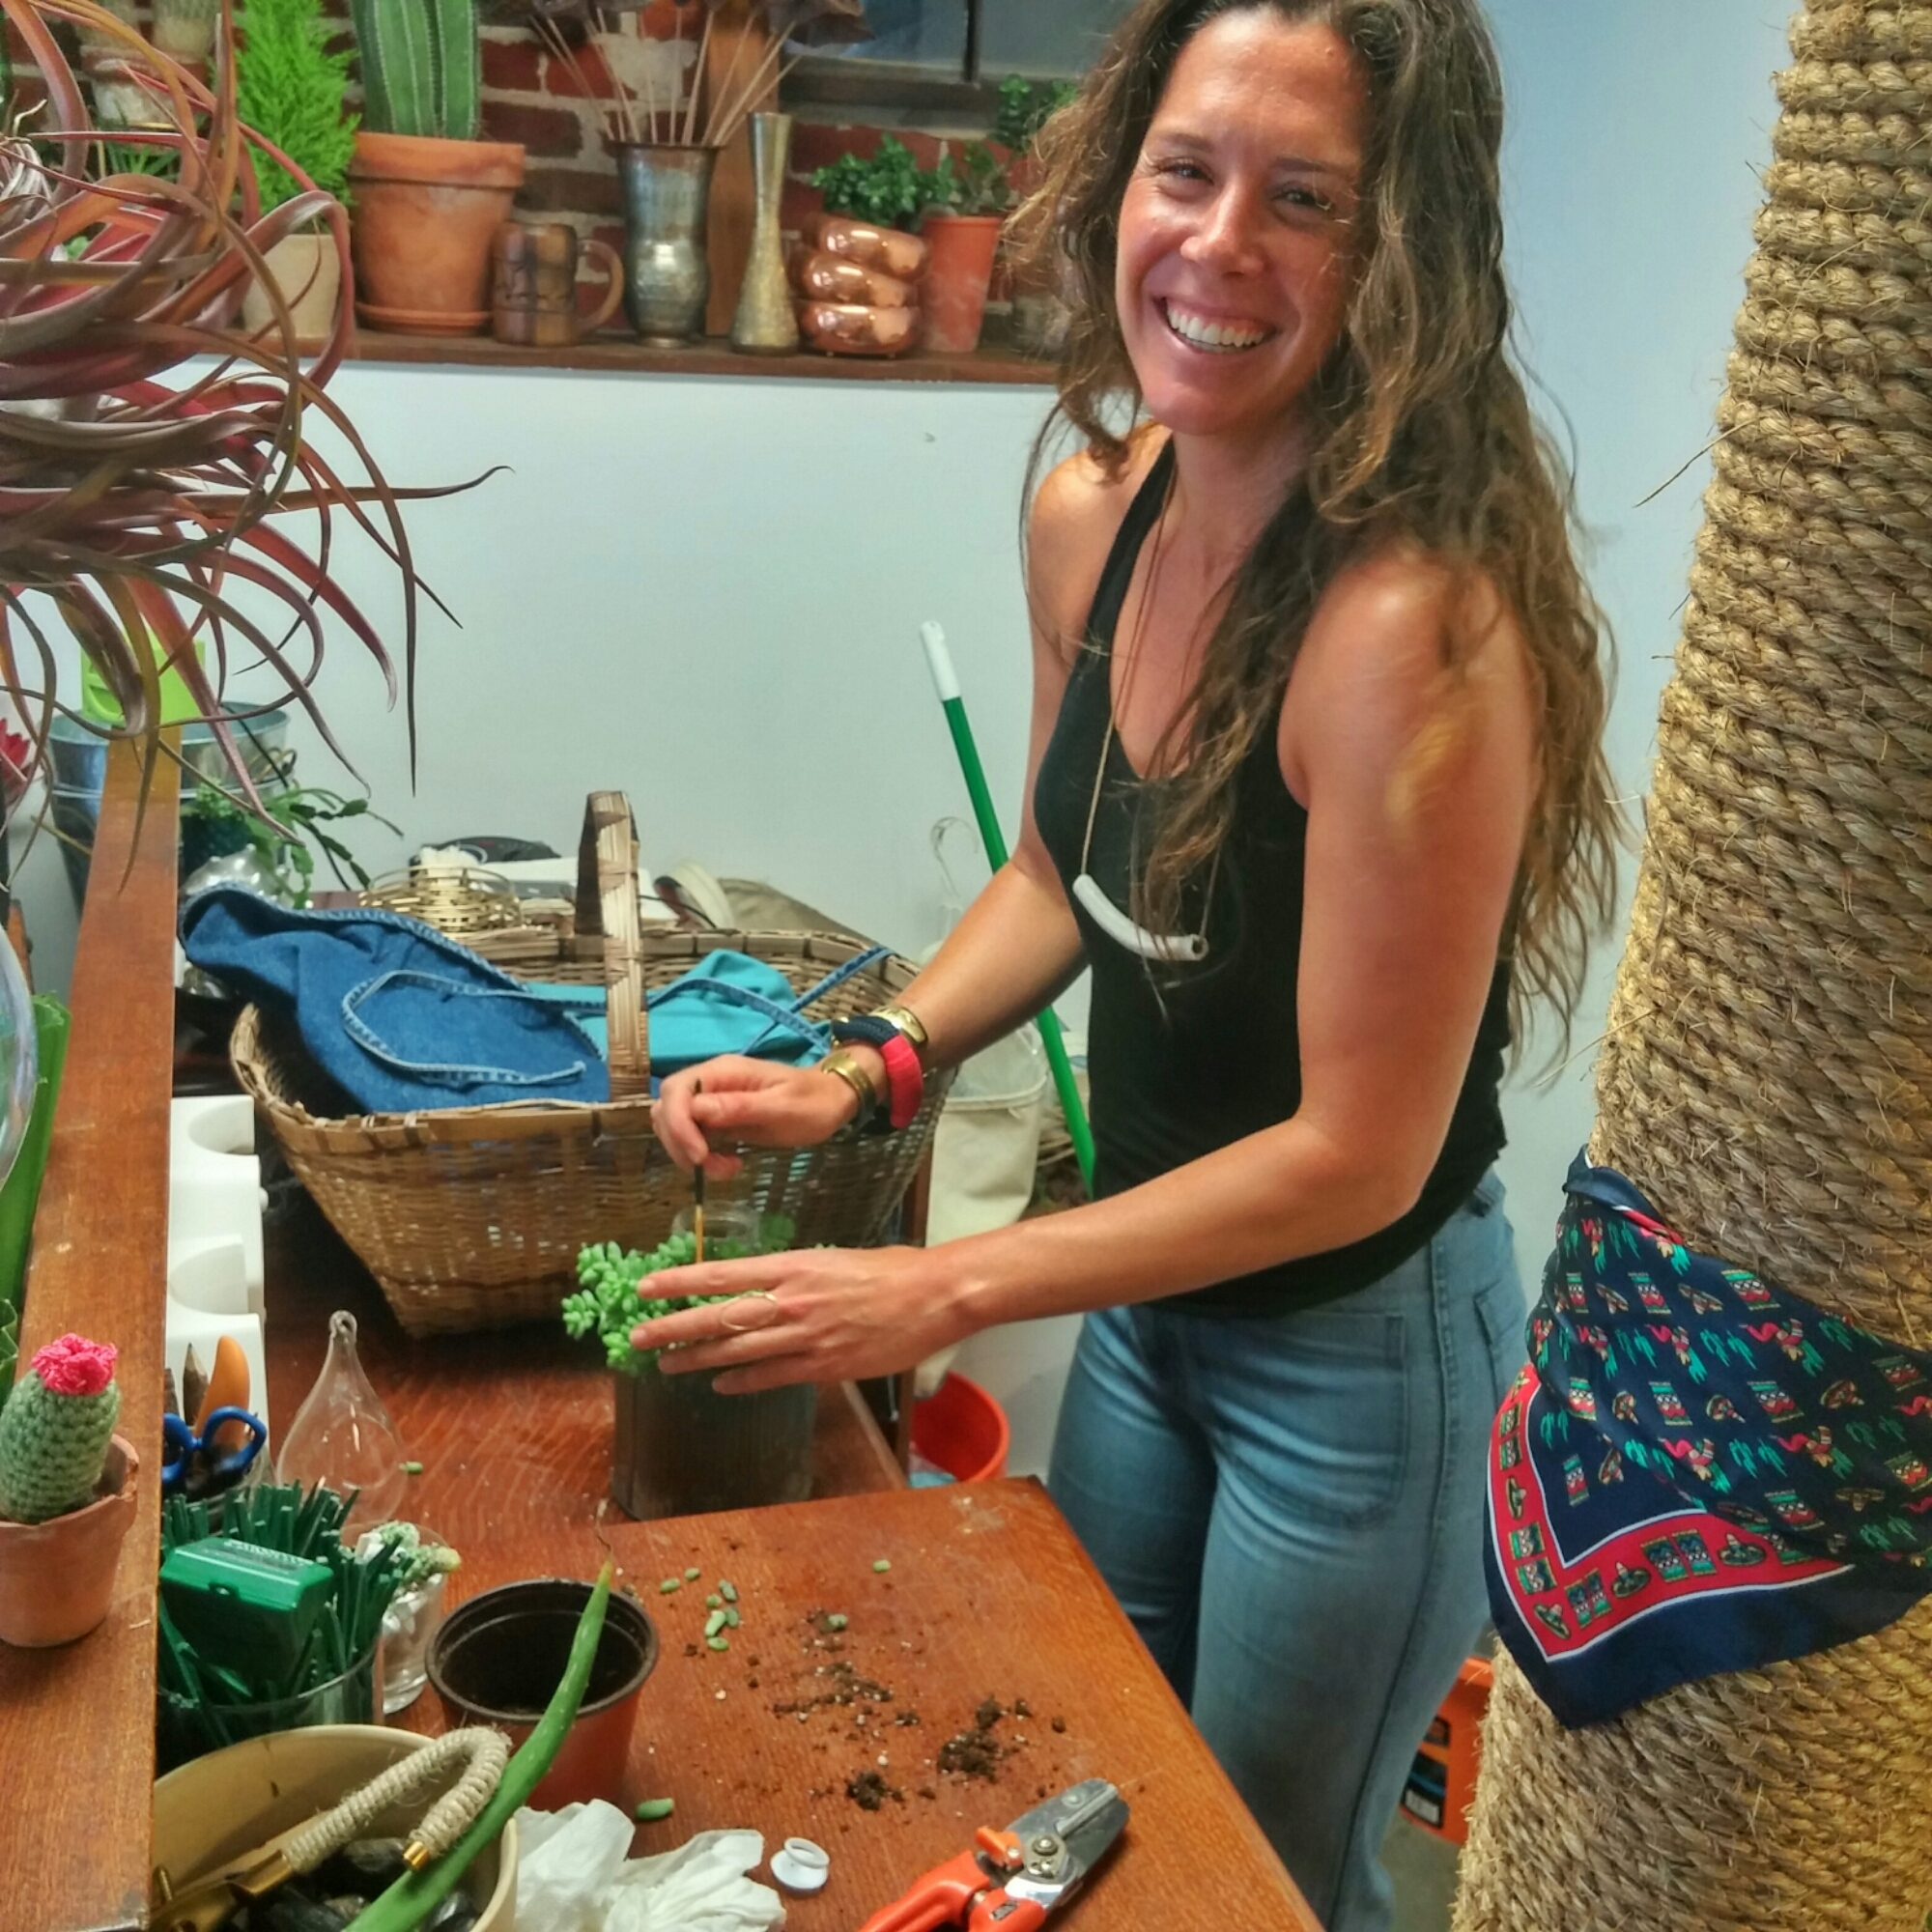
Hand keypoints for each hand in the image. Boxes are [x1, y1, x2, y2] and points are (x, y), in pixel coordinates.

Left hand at [630, 1245, 970, 1393]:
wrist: (934, 1296)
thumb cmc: (890, 1270)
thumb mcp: (833, 1260)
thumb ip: (796, 1275)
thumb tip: (765, 1288)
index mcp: (794, 1265)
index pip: (723, 1274)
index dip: (680, 1282)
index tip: (646, 1287)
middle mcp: (792, 1299)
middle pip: (719, 1315)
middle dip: (673, 1327)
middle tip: (637, 1337)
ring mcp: (807, 1336)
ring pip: (738, 1348)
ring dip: (697, 1358)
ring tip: (666, 1364)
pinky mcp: (825, 1366)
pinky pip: (773, 1376)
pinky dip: (743, 1380)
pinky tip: (719, 1384)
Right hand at [651, 1053, 870, 1178]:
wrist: (833, 1102)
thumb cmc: (813, 1102)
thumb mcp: (782, 1107)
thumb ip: (741, 1108)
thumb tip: (698, 1111)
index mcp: (723, 1072)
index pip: (676, 1091)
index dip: (678, 1125)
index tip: (699, 1155)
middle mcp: (711, 1083)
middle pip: (667, 1109)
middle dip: (680, 1143)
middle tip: (709, 1166)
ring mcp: (713, 1101)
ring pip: (676, 1126)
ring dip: (690, 1154)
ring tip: (726, 1169)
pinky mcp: (719, 1120)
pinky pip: (694, 1138)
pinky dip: (703, 1157)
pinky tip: (729, 1165)